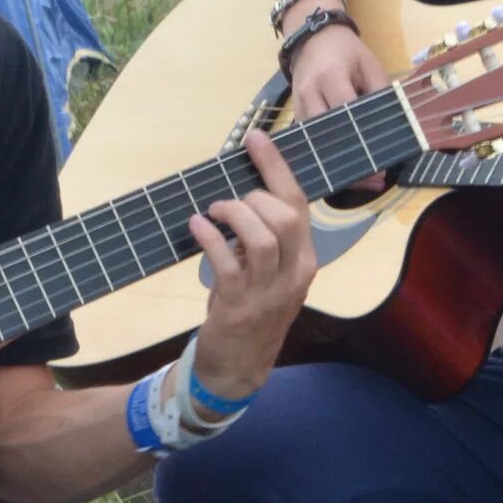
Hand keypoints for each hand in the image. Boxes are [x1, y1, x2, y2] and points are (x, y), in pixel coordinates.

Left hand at [184, 129, 317, 397]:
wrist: (239, 365)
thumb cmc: (251, 309)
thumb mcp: (269, 272)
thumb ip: (264, 237)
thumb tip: (240, 191)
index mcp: (304, 259)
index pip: (298, 202)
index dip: (276, 166)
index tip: (255, 136)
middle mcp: (294, 273)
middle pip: (285, 216)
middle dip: (253, 195)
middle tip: (227, 200)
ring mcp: (269, 291)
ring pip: (263, 236)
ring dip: (234, 214)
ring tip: (213, 212)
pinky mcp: (241, 305)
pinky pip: (228, 262)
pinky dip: (210, 238)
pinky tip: (197, 226)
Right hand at [285, 16, 391, 189]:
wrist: (312, 38)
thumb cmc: (346, 52)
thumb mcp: (370, 66)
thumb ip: (381, 93)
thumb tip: (396, 126)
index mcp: (330, 78)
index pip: (347, 114)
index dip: (364, 139)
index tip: (383, 160)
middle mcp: (310, 95)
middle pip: (329, 136)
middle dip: (351, 160)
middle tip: (375, 179)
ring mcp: (298, 107)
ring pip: (317, 145)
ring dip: (340, 165)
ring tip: (365, 180)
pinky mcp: (296, 116)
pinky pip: (311, 143)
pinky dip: (328, 157)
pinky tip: (347, 170)